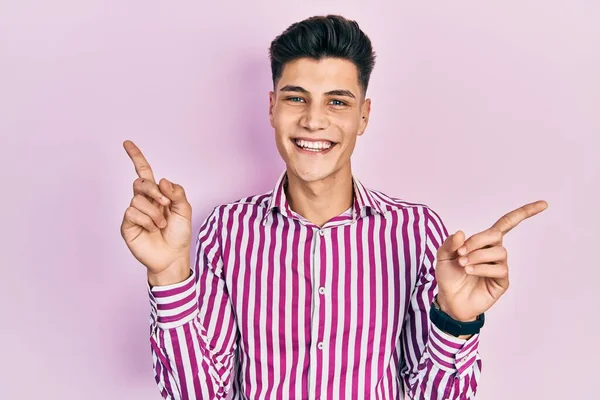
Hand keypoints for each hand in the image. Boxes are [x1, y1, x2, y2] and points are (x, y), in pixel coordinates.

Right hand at [120, 140, 192, 284]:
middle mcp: (144, 201)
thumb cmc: (179, 234)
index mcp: (157, 194)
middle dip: (152, 190)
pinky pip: (132, 212)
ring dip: (154, 212)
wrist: (173, 256)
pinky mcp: (127, 224)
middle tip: (165, 203)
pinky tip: (152, 229)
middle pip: (140, 183)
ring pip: (138, 200)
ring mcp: (134, 212)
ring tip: (161, 225)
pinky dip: (147, 220)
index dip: (136, 157)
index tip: (127, 143)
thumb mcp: (184, 210)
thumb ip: (176, 193)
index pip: (144, 172)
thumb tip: (162, 181)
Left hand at [435, 200, 547, 321]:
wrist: (449, 300)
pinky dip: (482, 268)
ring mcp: (500, 267)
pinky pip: (499, 269)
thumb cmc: (449, 276)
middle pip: (497, 235)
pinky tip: (469, 271)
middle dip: (477, 241)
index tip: (544, 204)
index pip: (506, 223)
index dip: (524, 213)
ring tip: (463, 264)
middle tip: (461, 252)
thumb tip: (461, 233)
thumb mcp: (443, 256)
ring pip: (498, 252)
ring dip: (478, 256)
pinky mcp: (502, 281)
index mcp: (483, 242)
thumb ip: (449, 243)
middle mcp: (494, 252)